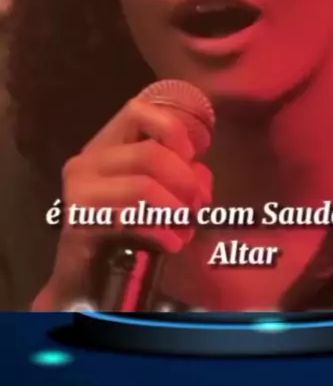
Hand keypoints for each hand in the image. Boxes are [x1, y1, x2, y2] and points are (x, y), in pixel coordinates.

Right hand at [31, 95, 211, 310]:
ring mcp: (78, 190)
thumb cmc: (127, 228)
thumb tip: (201, 177)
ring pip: (142, 186)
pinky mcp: (79, 222)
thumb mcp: (157, 193)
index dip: (172, 130)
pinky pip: (130, 220)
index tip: (192, 157)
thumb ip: (181, 176)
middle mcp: (87, 160)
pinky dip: (161, 231)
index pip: (137, 111)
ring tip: (188, 226)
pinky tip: (173, 243)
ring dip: (175, 209)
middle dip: (185, 180)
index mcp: (106, 144)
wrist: (87, 275)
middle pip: (150, 153)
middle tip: (200, 204)